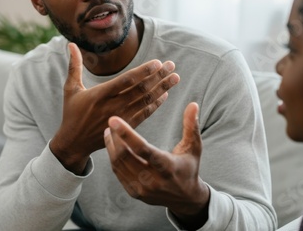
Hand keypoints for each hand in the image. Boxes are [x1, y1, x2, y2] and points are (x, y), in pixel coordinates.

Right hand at [50, 43, 179, 173]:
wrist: (74, 143)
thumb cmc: (72, 113)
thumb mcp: (71, 89)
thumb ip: (74, 66)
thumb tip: (70, 44)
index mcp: (100, 94)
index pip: (127, 80)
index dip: (143, 71)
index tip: (158, 62)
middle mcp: (112, 106)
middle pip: (141, 89)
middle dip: (158, 76)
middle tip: (172, 65)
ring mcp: (121, 118)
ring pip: (146, 101)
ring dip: (162, 88)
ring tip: (175, 77)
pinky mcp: (126, 128)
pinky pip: (145, 114)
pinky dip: (156, 104)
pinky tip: (165, 94)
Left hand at [104, 102, 209, 229]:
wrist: (186, 198)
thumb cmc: (189, 167)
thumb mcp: (194, 147)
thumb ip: (191, 126)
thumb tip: (193, 104)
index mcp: (167, 167)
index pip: (143, 149)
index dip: (126, 134)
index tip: (114, 119)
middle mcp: (153, 181)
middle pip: (126, 156)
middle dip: (115, 138)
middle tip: (110, 122)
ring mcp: (142, 189)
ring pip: (118, 165)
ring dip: (111, 146)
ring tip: (108, 131)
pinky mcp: (135, 193)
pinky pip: (118, 173)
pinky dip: (113, 157)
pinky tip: (112, 145)